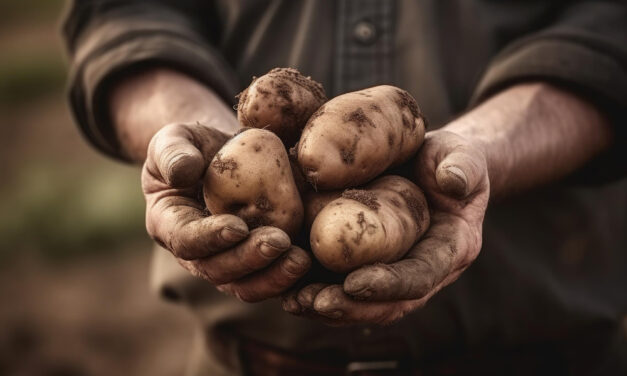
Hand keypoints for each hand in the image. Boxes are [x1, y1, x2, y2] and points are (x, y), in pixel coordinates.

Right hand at [142, 122, 310, 301]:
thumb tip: (182, 173)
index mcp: (169, 225)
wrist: (223, 155)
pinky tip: (311, 263)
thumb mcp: (174, 139)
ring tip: (300, 260)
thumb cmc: (194, 146)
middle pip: (218, 270)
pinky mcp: (257, 263)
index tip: (237, 226)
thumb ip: (171, 153)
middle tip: (278, 242)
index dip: (209, 238)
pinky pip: (271, 280)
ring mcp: (228, 262)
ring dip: (273, 277)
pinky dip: (290, 278)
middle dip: (248, 259)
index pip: (185, 240)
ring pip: (246, 284)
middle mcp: (197, 253)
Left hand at [283, 130, 488, 324]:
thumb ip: (462, 166)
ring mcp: (395, 272)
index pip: (420, 277)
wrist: (431, 166)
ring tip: (293, 301)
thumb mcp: (461, 155)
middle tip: (314, 302)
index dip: (389, 285)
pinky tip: (286, 287)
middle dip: (351, 307)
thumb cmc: (447, 158)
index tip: (353, 283)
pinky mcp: (370, 265)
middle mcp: (423, 270)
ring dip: (327, 307)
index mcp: (450, 249)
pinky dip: (316, 289)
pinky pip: (343, 286)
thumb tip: (452, 182)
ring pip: (363, 303)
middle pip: (388, 304)